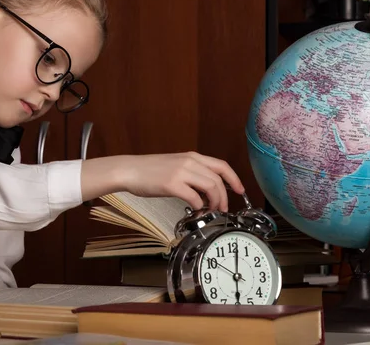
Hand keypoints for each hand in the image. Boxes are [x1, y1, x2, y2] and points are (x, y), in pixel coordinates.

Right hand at [81, 152, 244, 210]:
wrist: (130, 170)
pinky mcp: (172, 184)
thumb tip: (205, 190)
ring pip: (211, 188)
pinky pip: (195, 198)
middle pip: (218, 180)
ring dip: (215, 203)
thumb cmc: (149, 170)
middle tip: (222, 208)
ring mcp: (181, 172)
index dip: (234, 178)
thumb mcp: (175, 165)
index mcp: (192, 157)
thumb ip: (191, 173)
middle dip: (224, 197)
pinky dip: (199, 207)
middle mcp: (189, 162)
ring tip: (211, 211)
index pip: (221, 165)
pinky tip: (196, 211)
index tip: (240, 190)